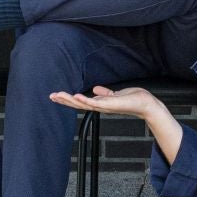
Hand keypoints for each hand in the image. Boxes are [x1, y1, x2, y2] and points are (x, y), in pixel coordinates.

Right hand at [49, 85, 170, 122]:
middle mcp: (100, 107)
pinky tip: (76, 96)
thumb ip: (105, 93)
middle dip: (64, 101)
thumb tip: (95, 89)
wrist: (145, 104)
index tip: (56, 96)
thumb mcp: (115, 94)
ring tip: (58, 96)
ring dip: (70, 100)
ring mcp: (104, 107)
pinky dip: (85, 100)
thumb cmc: (132, 100)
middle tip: (51, 96)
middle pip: (78, 105)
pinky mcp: (110, 105)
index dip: (68, 100)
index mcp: (99, 104)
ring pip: (83, 104)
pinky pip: (95, 103)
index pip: (80, 102)